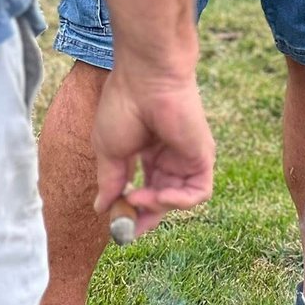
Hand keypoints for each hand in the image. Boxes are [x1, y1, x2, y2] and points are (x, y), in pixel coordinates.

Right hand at [91, 66, 214, 237]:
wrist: (147, 77)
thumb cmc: (124, 105)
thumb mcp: (109, 150)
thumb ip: (111, 181)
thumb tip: (101, 208)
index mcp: (148, 152)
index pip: (145, 190)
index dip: (130, 210)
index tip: (115, 222)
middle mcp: (170, 155)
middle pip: (162, 199)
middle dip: (143, 217)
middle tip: (126, 226)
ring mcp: (187, 156)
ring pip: (178, 199)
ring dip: (155, 208)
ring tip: (136, 198)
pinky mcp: (203, 155)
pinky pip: (199, 193)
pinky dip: (178, 202)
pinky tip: (158, 195)